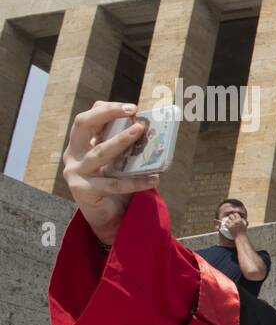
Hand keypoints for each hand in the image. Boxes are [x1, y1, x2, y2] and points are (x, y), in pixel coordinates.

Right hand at [62, 101, 160, 245]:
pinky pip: (113, 184)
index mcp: (79, 144)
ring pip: (100, 153)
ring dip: (122, 141)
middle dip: (106, 114)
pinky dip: (135, 182)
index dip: (107, 109)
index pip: (88, 118)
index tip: (132, 107)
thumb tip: (145, 124)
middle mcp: (73, 154)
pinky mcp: (83, 190)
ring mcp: (75, 172)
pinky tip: (154, 179)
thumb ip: (121, 143)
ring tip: (141, 132)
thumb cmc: (114, 183)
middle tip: (132, 112)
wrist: (108, 217)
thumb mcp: (117, 160)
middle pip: (83, 125)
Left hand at [223, 212, 247, 237]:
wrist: (241, 237)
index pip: (236, 214)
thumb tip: (241, 218)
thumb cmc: (243, 231)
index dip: (234, 215)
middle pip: (231, 215)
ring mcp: (232, 224)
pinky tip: (227, 225)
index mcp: (240, 220)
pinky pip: (226, 223)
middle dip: (230, 217)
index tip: (234, 216)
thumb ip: (243, 220)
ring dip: (228, 220)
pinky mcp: (229, 227)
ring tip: (229, 222)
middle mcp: (235, 221)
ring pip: (228, 219)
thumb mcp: (244, 225)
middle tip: (230, 218)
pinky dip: (226, 224)